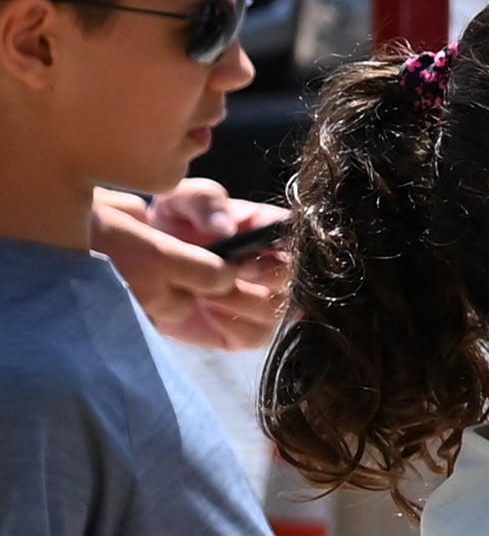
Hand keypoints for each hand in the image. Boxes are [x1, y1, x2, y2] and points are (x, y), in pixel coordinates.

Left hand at [99, 180, 291, 351]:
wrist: (141, 265)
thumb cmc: (169, 226)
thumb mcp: (181, 200)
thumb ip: (205, 200)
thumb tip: (227, 229)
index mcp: (271, 230)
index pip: (299, 240)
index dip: (280, 251)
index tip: (244, 258)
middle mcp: (276, 266)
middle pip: (295, 279)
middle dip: (261, 279)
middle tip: (221, 276)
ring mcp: (264, 301)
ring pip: (276, 310)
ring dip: (239, 302)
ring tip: (204, 291)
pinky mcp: (244, 331)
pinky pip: (255, 335)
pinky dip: (231, 325)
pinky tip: (205, 311)